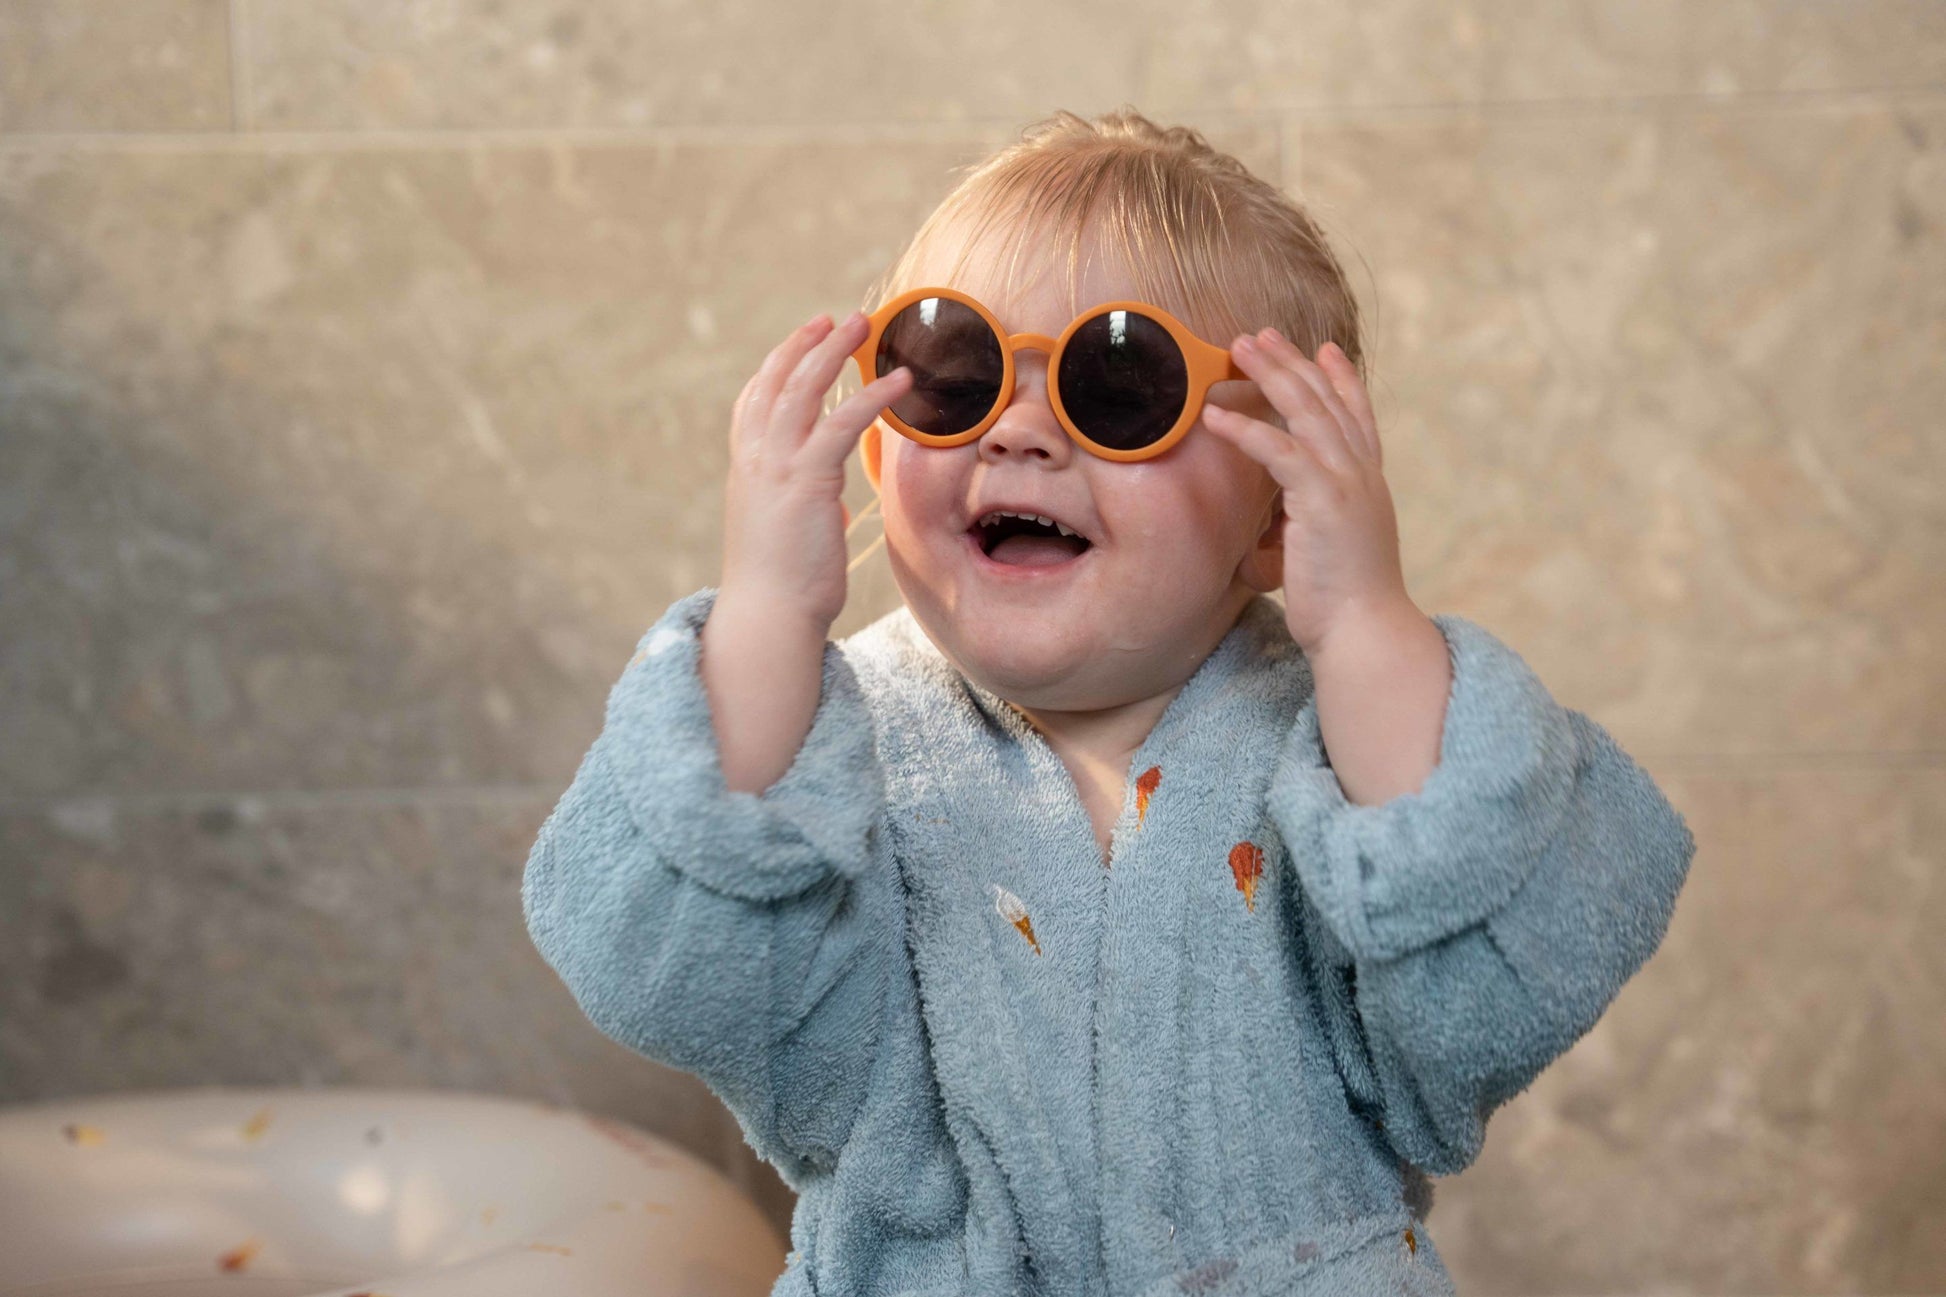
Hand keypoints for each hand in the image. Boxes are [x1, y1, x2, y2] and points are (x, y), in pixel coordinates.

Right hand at [719, 309, 911, 630]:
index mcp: (748, 471)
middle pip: (776, 382)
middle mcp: (755, 460)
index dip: (779, 365)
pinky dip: (871, 396)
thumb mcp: (791, 537)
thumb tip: (830, 506)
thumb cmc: (782, 589)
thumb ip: (808, 510)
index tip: (803, 339)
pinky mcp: (805, 481)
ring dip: (833, 351)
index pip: (755, 401)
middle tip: (839, 318)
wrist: (769, 617)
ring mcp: (775, 467)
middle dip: (807, 344)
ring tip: (863, 324)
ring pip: (803, 389)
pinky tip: (900, 380)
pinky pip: (842, 423)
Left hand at [1202, 327, 1414, 655]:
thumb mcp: (1331, 551)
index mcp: (1368, 485)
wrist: (1365, 633)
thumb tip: (1285, 523)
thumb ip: (1313, 523)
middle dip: (1293, 362)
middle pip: (1326, 400)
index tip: (1324, 349)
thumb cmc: (1343, 607)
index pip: (1357, 417)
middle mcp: (1362, 475)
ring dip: (1270, 374)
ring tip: (1237, 347)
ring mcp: (1346, 483)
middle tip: (1260, 334)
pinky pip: (1279, 451)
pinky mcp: (1323, 500)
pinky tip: (1215, 416)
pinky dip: (1245, 429)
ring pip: (1305, 411)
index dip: (1341, 380)